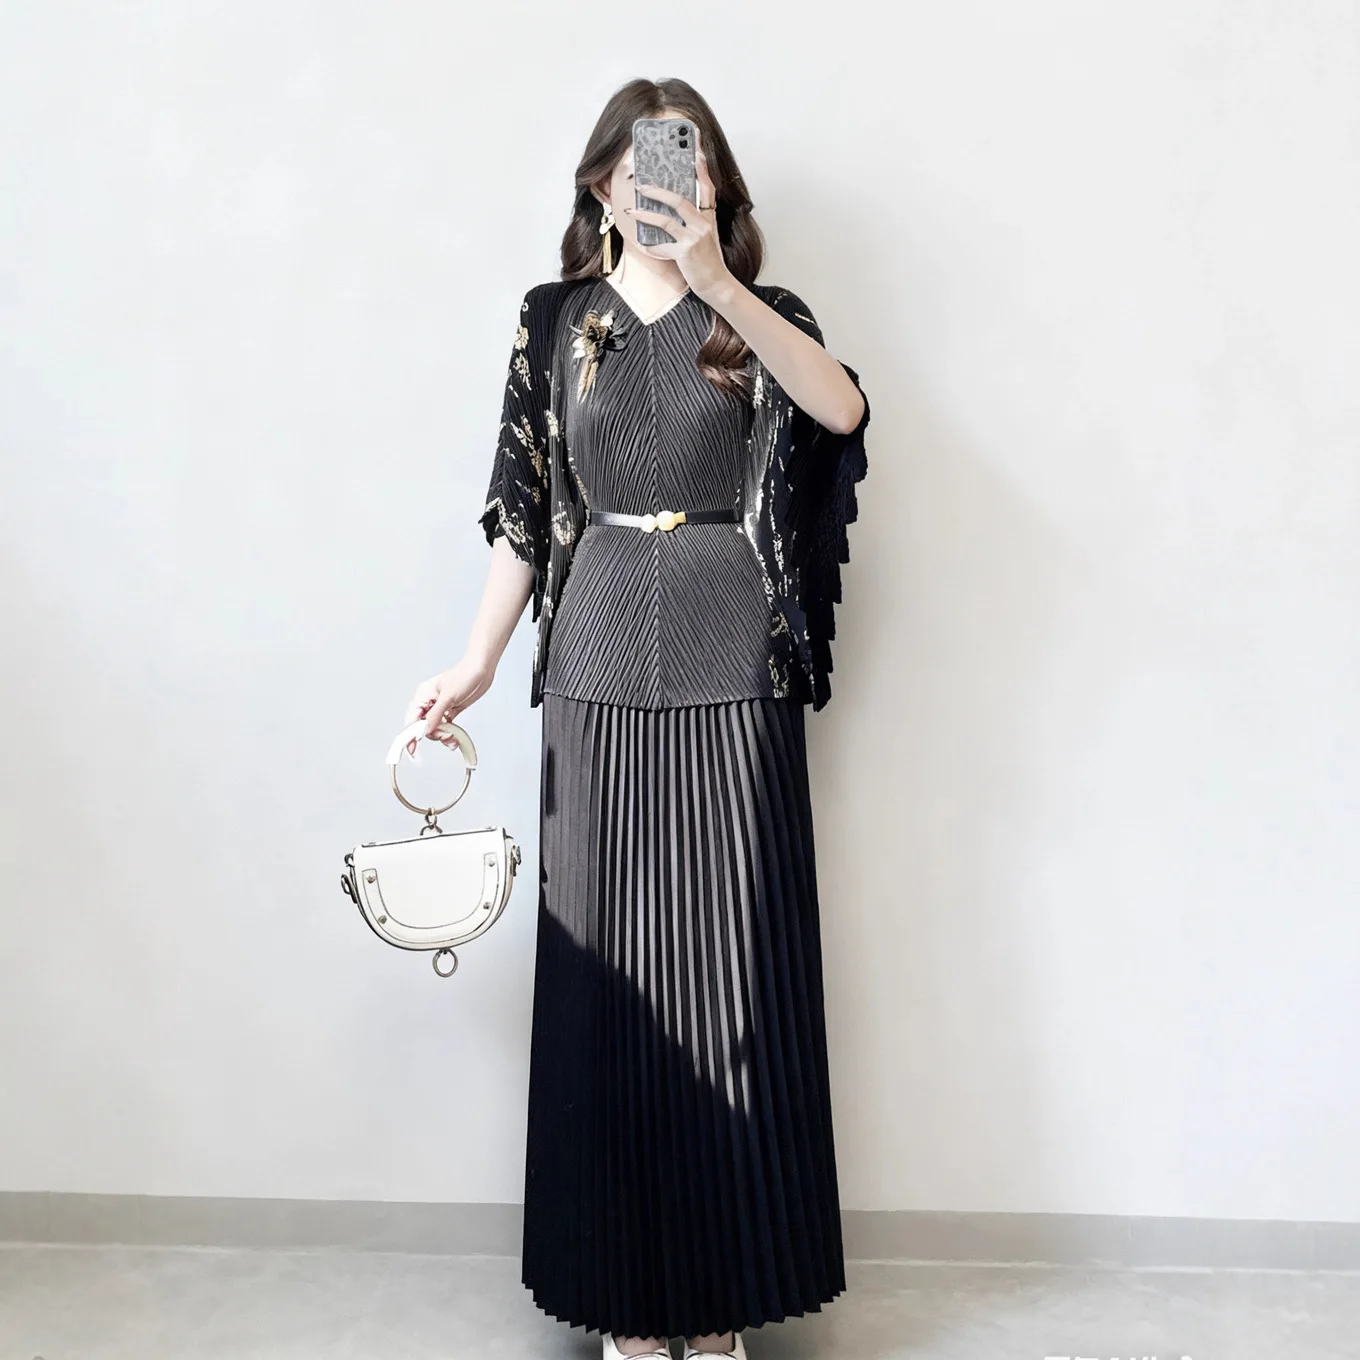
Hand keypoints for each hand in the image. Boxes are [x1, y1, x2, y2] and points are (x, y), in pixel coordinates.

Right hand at [403, 652, 495, 756]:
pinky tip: (454, 738)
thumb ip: (435, 715)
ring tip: (452, 738)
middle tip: (445, 735)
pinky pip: (445, 726)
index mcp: (424, 695)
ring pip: (435, 727)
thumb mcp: (448, 697)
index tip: (412, 749)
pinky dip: (449, 733)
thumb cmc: (465, 675)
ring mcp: (440, 706)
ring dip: (442, 735)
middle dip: (433, 734)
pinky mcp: (451, 710)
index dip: (411, 734)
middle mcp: (430, 702)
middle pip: (423, 726)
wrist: (482, 670)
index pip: (412, 718)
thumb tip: (424, 730)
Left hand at [628, 134, 733, 302]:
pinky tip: (642, 245)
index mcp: (709, 216)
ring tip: (631, 210)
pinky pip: (662, 246)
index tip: (696, 149)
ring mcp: (695, 238)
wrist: (716, 284)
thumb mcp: (705, 235)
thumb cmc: (707, 260)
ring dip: (646, 214)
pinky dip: (651, 247)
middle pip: (680, 200)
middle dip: (658, 192)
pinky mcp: (686, 252)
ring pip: (666, 220)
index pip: (707, 187)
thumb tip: (670, 208)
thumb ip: (694, 220)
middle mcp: (703, 224)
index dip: (701, 168)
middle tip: (642, 186)